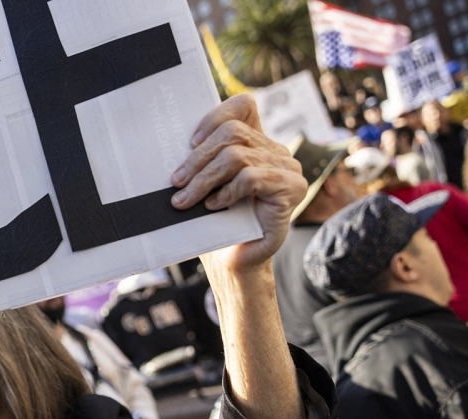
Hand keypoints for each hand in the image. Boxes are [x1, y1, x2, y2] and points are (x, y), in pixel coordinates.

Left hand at [170, 94, 306, 273]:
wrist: (234, 262)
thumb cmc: (216, 223)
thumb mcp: (205, 183)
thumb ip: (203, 158)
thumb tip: (175, 141)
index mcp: (257, 144)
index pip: (244, 106)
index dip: (215, 116)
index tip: (190, 142)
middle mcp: (276, 152)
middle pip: (233, 134)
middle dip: (198, 158)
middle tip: (176, 182)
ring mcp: (288, 169)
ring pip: (238, 157)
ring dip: (204, 179)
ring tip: (184, 200)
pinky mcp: (292, 189)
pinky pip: (252, 178)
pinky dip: (227, 191)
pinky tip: (213, 206)